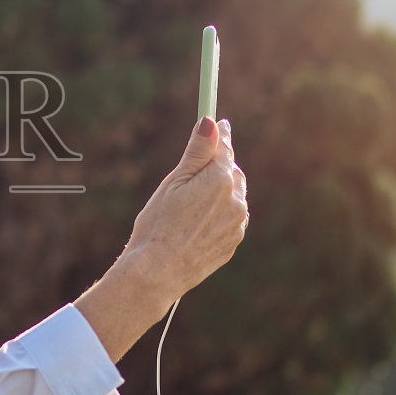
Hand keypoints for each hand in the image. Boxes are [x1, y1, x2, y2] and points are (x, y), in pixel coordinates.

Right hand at [75, 117, 247, 361]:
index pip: (224, 147)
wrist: (158, 272)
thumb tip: (211, 122)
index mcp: (220, 179)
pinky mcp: (233, 242)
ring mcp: (237, 223)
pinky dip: (219, 214)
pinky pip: (231, 218)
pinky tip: (196, 223)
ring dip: (220, 192)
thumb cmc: (158, 225)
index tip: (218, 124)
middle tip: (194, 172)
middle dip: (218, 166)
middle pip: (232, 171)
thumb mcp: (173, 182)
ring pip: (233, 195)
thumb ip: (197, 152)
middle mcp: (236, 200)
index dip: (219, 135)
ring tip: (191, 205)